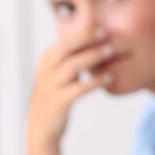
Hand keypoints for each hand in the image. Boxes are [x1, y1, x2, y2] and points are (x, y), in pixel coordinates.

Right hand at [25, 27, 112, 152]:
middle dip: (86, 39)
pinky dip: (94, 82)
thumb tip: (92, 37)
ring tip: (112, 51)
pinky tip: (109, 78)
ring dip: (92, 57)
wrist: (42, 125)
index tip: (101, 28)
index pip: (64, 41)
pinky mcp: (58, 102)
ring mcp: (51, 86)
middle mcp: (46, 71)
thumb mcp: (59, 72)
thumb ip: (71, 56)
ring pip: (71, 66)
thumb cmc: (56, 94)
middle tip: (107, 35)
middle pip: (65, 49)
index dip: (82, 33)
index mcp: (47, 60)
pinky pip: (77, 89)